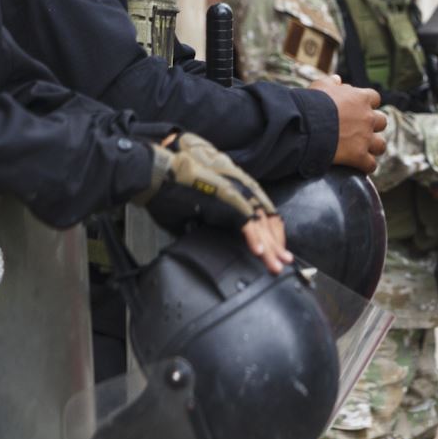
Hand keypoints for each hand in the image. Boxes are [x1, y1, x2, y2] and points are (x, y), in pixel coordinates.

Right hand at [140, 132, 290, 269]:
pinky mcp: (225, 198)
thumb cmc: (171, 191)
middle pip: (266, 221)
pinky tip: (258, 252)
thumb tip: (207, 237)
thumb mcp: (197, 210)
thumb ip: (208, 222)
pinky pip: (245, 221)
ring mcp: (234, 193)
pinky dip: (253, 238)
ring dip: (268, 247)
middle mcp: (239, 190)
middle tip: (281, 264)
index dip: (269, 236)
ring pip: (260, 223)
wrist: (156, 174)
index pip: (261, 216)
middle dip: (275, 245)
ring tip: (274, 265)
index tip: (271, 254)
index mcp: (234, 192)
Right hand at [309, 75, 387, 172]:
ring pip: (380, 145)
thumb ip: (331, 82)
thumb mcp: (320, 86)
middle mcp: (367, 118)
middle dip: (374, 126)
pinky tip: (360, 166)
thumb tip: (337, 80)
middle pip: (382, 121)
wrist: (307, 125)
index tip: (361, 108)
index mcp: (360, 98)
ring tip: (365, 150)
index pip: (374, 98)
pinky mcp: (359, 156)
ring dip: (374, 147)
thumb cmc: (312, 104)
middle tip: (362, 129)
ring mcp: (365, 138)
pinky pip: (370, 164)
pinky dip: (366, 166)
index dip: (368, 104)